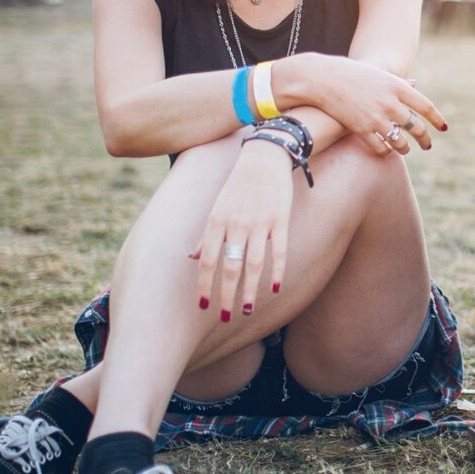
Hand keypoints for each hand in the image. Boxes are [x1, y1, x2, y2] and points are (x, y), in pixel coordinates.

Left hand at [192, 141, 294, 322]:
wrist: (264, 157)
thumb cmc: (238, 184)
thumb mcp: (217, 207)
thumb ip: (207, 235)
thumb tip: (194, 258)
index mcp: (216, 221)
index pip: (208, 261)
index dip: (205, 285)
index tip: (204, 306)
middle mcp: (236, 224)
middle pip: (229, 267)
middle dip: (226, 295)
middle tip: (225, 317)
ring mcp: (259, 223)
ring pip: (253, 264)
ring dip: (249, 290)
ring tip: (246, 310)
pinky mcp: (280, 220)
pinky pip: (279, 251)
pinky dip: (276, 271)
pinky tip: (274, 288)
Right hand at [291, 54, 445, 155]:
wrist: (322, 78)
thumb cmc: (351, 74)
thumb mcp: (379, 74)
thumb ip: (398, 83)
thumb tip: (415, 85)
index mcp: (398, 87)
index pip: (426, 107)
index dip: (437, 120)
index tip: (443, 128)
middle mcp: (391, 103)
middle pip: (416, 127)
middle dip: (425, 139)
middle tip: (427, 145)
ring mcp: (376, 117)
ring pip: (400, 141)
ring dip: (404, 148)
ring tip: (405, 150)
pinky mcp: (361, 129)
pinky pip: (380, 148)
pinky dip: (385, 151)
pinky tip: (385, 150)